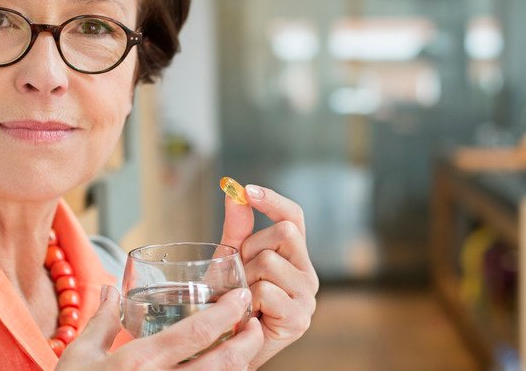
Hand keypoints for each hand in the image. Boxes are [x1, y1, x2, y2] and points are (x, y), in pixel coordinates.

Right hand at [56, 285, 263, 369]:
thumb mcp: (80, 355)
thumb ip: (101, 321)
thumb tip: (109, 289)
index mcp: (138, 362)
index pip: (196, 333)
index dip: (226, 313)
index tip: (241, 298)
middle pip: (223, 364)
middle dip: (248, 342)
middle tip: (254, 324)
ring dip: (240, 366)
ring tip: (243, 349)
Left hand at [220, 184, 318, 368]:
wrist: (226, 344)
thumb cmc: (230, 301)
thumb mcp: (230, 260)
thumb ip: (237, 228)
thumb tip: (235, 191)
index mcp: (294, 256)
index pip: (294, 217)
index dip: (274, 200)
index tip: (248, 190)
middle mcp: (307, 273)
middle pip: (284, 232)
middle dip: (252, 247)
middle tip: (242, 275)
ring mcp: (307, 296)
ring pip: (270, 261)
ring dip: (246, 277)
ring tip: (242, 297)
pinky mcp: (299, 318)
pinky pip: (266, 290)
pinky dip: (248, 300)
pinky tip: (249, 313)